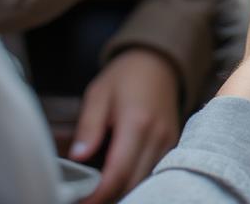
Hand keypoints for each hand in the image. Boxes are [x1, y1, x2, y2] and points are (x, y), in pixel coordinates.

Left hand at [70, 48, 179, 202]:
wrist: (159, 60)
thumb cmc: (126, 75)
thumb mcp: (99, 94)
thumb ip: (89, 126)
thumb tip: (77, 157)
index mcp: (137, 122)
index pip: (117, 173)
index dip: (97, 195)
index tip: (79, 201)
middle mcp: (158, 136)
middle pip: (132, 184)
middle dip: (107, 197)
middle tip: (84, 197)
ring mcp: (168, 141)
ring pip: (145, 182)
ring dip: (122, 191)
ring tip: (98, 190)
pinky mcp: (172, 144)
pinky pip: (154, 172)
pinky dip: (136, 181)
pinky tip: (118, 179)